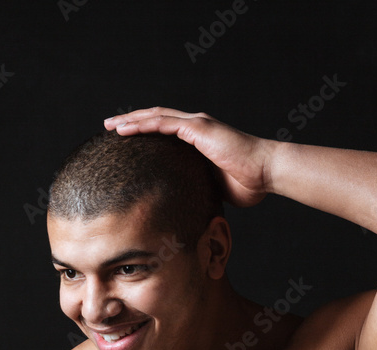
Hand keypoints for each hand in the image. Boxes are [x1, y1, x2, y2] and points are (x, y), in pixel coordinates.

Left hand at [104, 107, 273, 207]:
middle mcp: (196, 127)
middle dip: (132, 122)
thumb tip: (187, 206)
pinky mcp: (198, 128)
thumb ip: (199, 188)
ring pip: (155, 117)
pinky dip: (143, 124)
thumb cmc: (248, 184)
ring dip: (131, 120)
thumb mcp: (215, 187)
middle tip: (111, 127)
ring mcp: (197, 125)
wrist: (265, 173)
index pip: (166, 131)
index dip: (145, 132)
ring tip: (111, 125)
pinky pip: (163, 123)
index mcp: (199, 139)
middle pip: (156, 119)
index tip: (127, 140)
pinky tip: (125, 129)